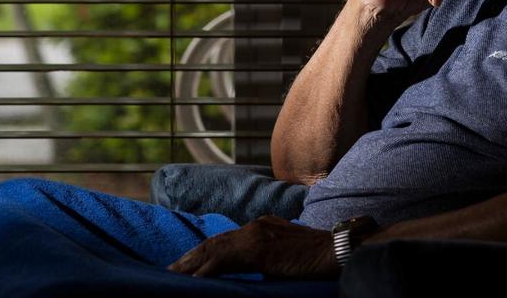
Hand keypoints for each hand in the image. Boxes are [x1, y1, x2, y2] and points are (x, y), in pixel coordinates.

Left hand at [167, 215, 339, 279]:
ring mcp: (257, 236)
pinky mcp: (260, 250)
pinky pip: (227, 260)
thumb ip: (267, 258)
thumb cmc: (316, 256)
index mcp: (261, 225)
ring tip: (173, 274)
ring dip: (192, 263)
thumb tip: (253, 272)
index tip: (186, 264)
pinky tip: (195, 280)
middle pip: (215, 241)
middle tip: (169, 270)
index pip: (225, 239)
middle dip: (190, 257)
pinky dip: (208, 269)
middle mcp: (256, 226)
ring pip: (216, 248)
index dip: (204, 251)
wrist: (336, 250)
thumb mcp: (285, 254)